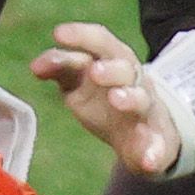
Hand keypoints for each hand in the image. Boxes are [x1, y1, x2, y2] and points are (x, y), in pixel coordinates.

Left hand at [31, 22, 181, 177]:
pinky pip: (158, 146)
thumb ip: (61, 69)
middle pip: (125, 68)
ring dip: (131, 98)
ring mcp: (147, 111)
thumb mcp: (81, 81)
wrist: (145, 135)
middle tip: (94, 71)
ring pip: (142, 100)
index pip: (101, 42)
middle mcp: (133, 82)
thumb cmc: (105, 99)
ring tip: (117, 99)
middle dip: (111, 68)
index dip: (81, 36)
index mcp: (113, 61)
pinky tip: (148, 160)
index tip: (59, 34)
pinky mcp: (157, 141)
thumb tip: (36, 66)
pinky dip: (154, 152)